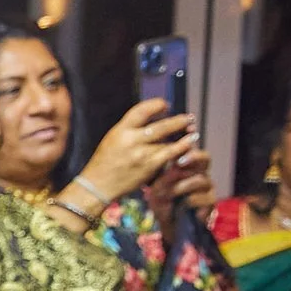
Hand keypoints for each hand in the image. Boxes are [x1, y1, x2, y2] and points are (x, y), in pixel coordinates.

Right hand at [77, 99, 198, 202]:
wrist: (97, 186)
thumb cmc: (105, 162)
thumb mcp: (113, 139)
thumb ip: (131, 128)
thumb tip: (153, 117)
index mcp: (120, 130)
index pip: (142, 110)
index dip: (157, 105)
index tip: (165, 105)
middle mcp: (131, 140)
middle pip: (161, 125)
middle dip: (179, 120)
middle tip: (189, 117)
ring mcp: (141, 154)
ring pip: (168, 141)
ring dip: (184, 135)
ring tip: (192, 131)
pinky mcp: (149, 166)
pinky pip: (170, 154)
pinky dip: (181, 148)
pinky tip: (188, 144)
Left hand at [147, 146, 215, 221]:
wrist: (169, 224)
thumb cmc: (162, 202)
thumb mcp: (157, 188)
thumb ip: (162, 177)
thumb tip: (170, 166)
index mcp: (188, 167)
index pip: (192, 151)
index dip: (186, 148)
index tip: (174, 149)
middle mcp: (200, 173)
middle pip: (205, 158)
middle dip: (193, 158)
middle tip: (178, 163)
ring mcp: (208, 187)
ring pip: (200, 179)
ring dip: (180, 186)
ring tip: (166, 194)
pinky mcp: (211, 202)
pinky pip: (203, 197)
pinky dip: (189, 201)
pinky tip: (180, 206)